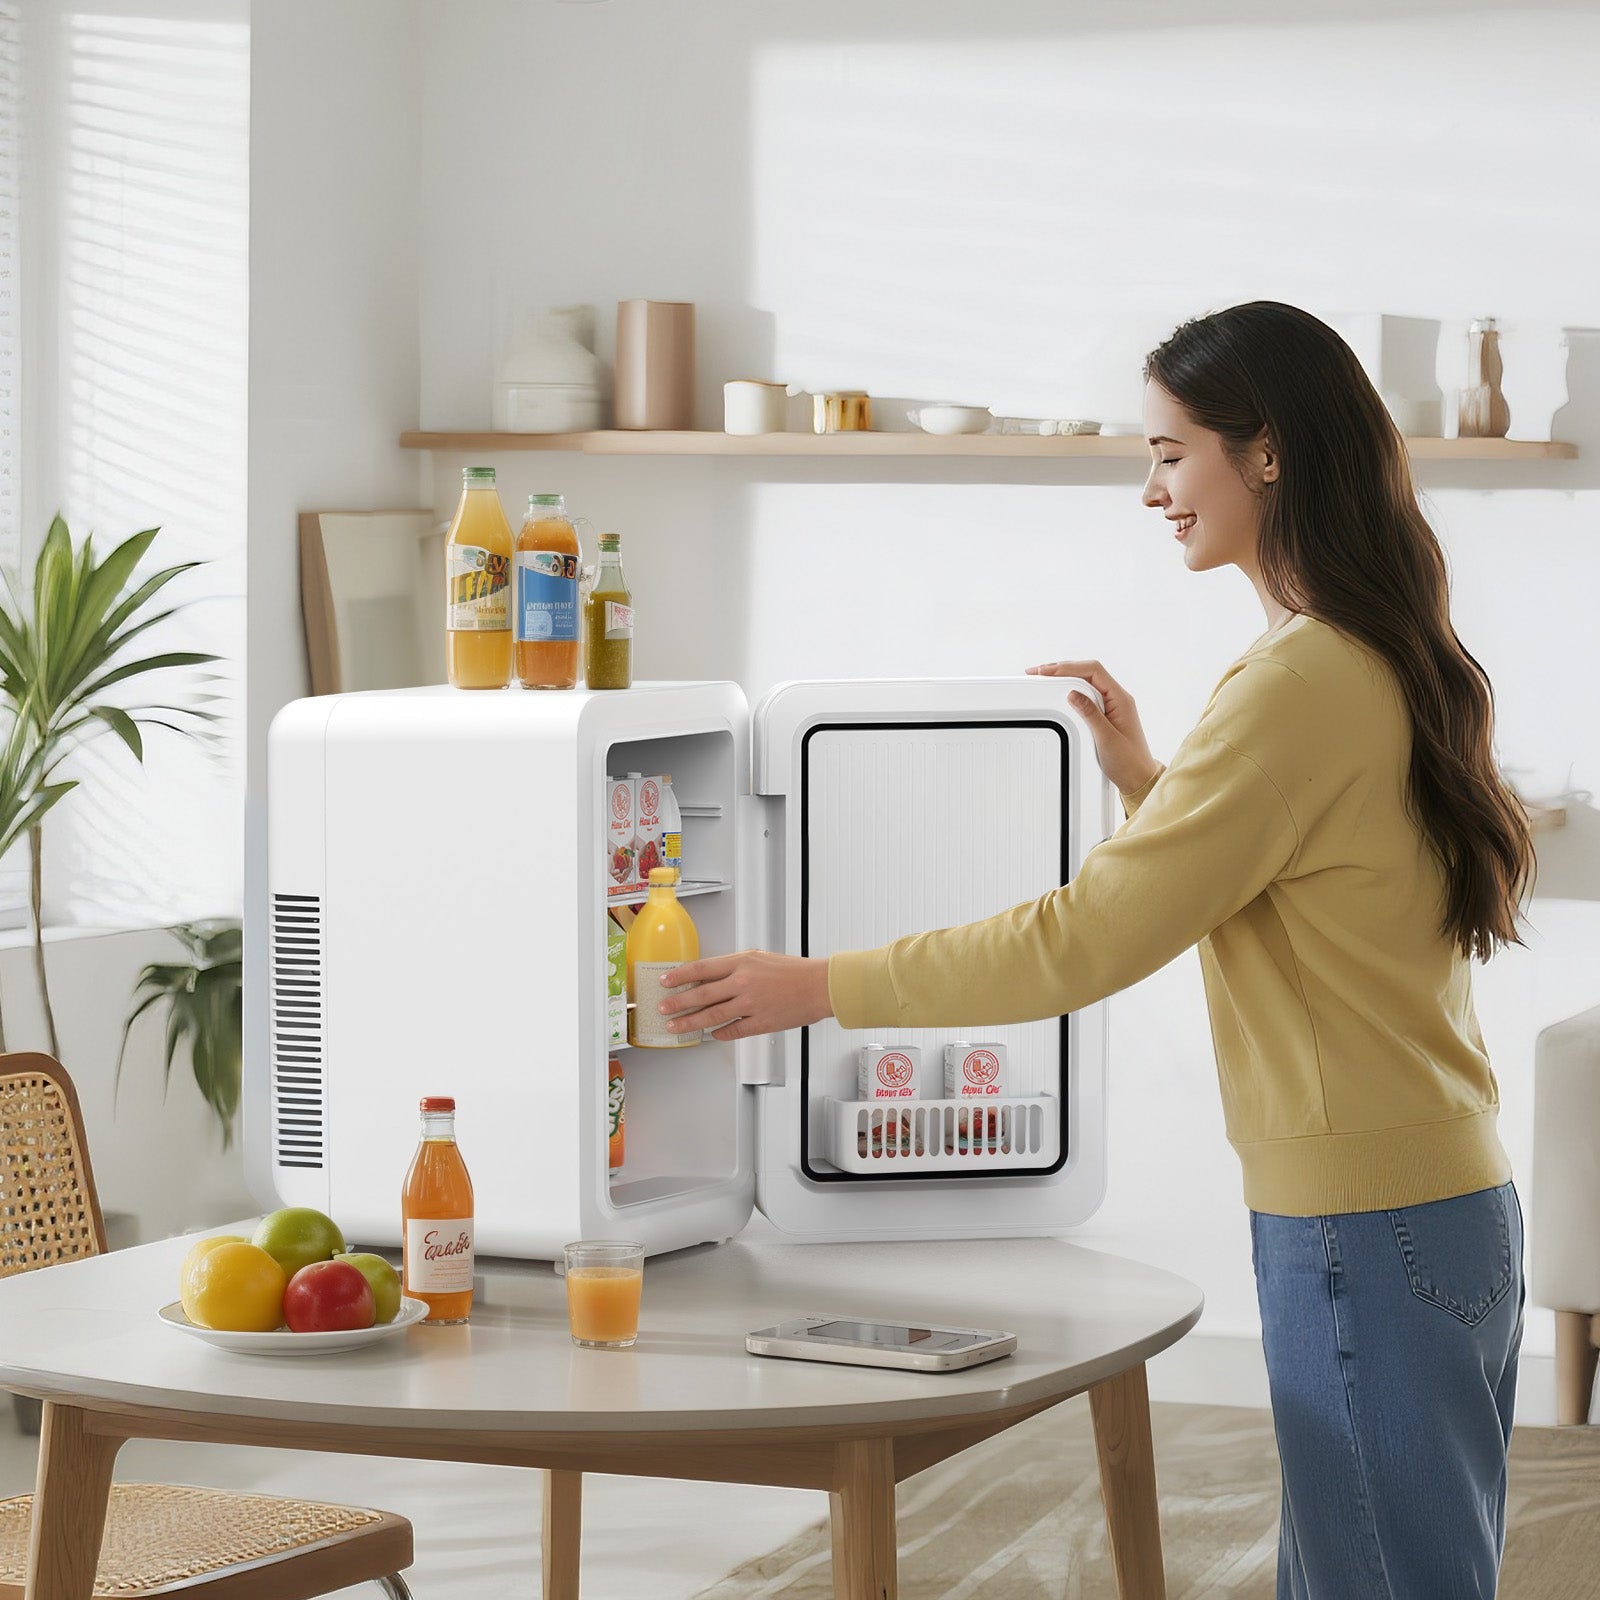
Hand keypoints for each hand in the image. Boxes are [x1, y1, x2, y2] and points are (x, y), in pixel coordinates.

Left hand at [657, 951, 832, 1041]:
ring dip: (690, 1022)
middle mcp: (743, 983)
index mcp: (742, 963)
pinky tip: (710, 1034)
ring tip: (675, 1026)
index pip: (701, 969)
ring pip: (711, 1016)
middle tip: (662, 1008)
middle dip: (677, 1002)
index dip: (679, 975)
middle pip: (701, 994)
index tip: (665, 981)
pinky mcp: (760, 1023)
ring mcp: (750, 1005)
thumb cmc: (792, 970)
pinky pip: (732, 1031)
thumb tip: (709, 977)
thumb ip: (734, 967)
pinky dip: (719, 1033)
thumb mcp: (759, 958)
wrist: (818, 986)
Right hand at [1025, 657, 1160, 794]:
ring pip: (1085, 682)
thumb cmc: (1128, 761)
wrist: (1138, 779)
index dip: (1068, 667)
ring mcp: (1111, 705)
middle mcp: (1117, 698)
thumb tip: (1073, 693)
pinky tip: (1059, 692)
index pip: (1093, 671)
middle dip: (1062, 669)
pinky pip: (1086, 694)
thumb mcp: (1106, 737)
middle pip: (1088, 672)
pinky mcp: (1105, 714)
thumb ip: (1090, 713)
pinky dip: (1070, 690)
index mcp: (1121, 699)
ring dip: (1064, 677)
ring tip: (1044, 678)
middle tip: (1038, 672)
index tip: (1047, 671)